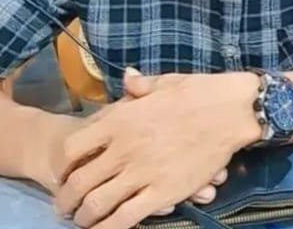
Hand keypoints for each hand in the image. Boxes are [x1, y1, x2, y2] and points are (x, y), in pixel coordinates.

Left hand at [54, 72, 260, 228]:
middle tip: (64, 207)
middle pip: (79, 182)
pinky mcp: (163, 194)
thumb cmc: (196, 92)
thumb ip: (138, 85)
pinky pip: (127, 218)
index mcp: (120, 119)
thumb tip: (127, 78)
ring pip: (98, 205)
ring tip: (81, 221)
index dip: (63, 164)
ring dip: (83, 217)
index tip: (63, 172)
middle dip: (65, 199)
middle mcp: (124, 148)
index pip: (74, 147)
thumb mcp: (162, 82)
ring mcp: (142, 173)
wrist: (229, 110)